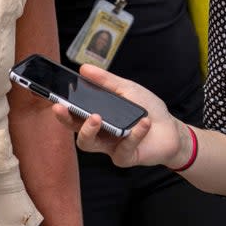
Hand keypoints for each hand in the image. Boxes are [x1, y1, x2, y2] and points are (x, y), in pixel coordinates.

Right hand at [48, 64, 191, 168]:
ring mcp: (110, 147)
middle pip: (74, 130)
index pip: (73, 113)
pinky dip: (133, 134)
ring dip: (88, 130)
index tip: (53, 98)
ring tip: (96, 117)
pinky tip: (142, 123)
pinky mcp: (125, 157)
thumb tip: (83, 68)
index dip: (61, 108)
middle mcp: (99, 133)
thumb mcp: (127, 89)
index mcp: (97, 116)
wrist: (172, 129)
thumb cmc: (148, 109)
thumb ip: (106, 81)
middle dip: (65, 119)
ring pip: (88, 144)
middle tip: (61, 107)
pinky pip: (122, 149)